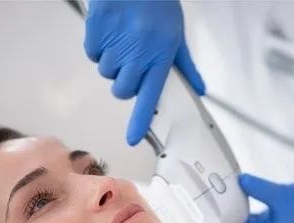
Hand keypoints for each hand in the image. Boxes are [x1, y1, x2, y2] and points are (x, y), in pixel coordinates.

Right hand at [84, 0, 204, 145]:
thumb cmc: (159, 4)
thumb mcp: (177, 35)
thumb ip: (185, 65)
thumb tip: (199, 88)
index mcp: (158, 58)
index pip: (149, 97)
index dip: (139, 121)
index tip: (133, 138)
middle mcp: (135, 57)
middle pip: (122, 90)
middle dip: (125, 83)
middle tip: (132, 64)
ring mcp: (113, 47)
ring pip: (107, 72)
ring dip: (113, 62)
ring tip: (123, 40)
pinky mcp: (95, 36)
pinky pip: (93, 54)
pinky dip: (99, 47)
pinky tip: (111, 32)